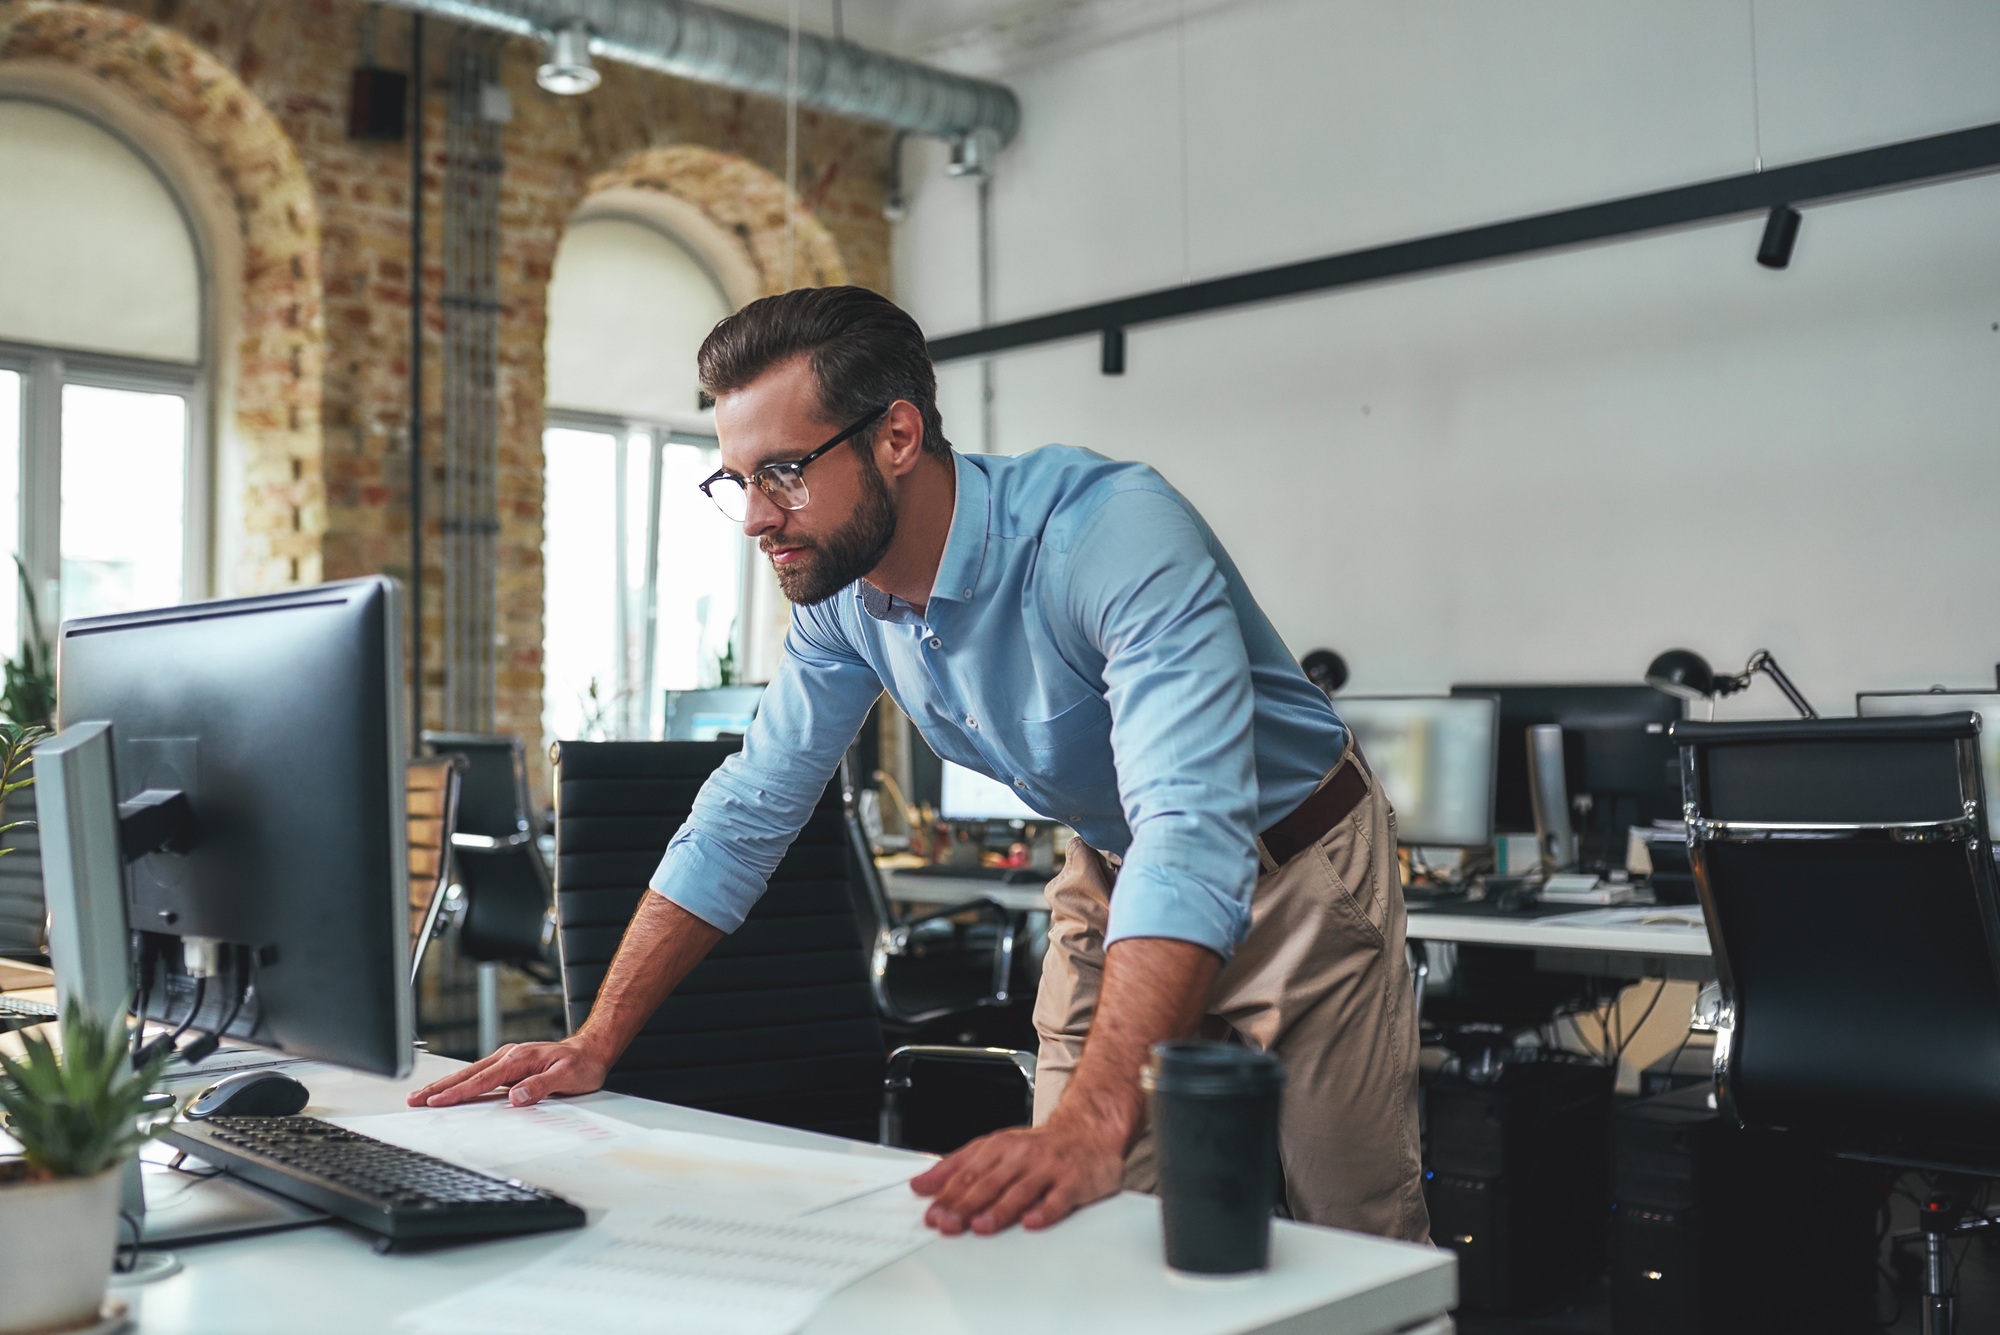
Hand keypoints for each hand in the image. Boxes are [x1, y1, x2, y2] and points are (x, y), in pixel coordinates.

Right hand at [405, 1037, 609, 1107]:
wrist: (592, 1050)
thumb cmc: (582, 1064)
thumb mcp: (566, 1077)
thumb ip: (540, 1087)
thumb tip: (516, 1098)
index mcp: (518, 1059)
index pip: (482, 1080)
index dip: (458, 1093)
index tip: (437, 1102)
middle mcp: (509, 1056)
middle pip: (468, 1074)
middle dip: (439, 1087)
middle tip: (414, 1099)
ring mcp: (508, 1059)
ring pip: (471, 1073)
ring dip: (446, 1084)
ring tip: (423, 1096)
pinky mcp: (510, 1065)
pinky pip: (481, 1075)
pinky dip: (462, 1082)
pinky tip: (451, 1090)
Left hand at [908, 1115, 1124, 1234]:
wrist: (1089, 1132)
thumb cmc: (1038, 1148)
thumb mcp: (994, 1149)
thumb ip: (957, 1167)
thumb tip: (921, 1185)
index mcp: (999, 1147)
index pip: (968, 1172)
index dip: (948, 1194)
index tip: (932, 1214)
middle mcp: (1022, 1155)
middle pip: (990, 1182)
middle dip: (966, 1204)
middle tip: (947, 1224)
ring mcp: (1048, 1167)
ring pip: (1021, 1190)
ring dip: (999, 1209)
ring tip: (981, 1226)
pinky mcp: (1073, 1181)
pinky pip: (1058, 1198)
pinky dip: (1045, 1211)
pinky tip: (1031, 1222)